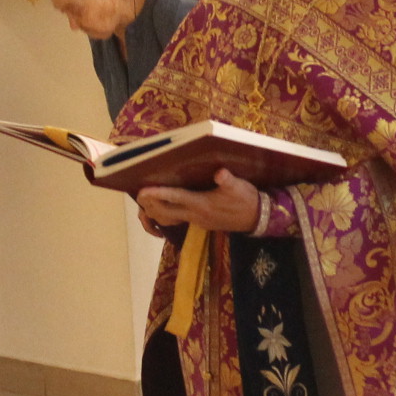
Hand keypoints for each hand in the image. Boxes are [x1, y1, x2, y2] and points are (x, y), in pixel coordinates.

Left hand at [135, 168, 259, 233]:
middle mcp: (196, 215)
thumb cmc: (246, 199)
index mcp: (202, 204)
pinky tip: (162, 209)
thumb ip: (228, 180)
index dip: (159, 194)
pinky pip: (177, 221)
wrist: (257, 218)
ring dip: (156, 212)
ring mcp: (197, 221)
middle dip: (151, 205)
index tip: (143, 191)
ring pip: (169, 220)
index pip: (175, 198)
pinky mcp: (200, 223)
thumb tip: (220, 173)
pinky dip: (165, 216)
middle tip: (139, 195)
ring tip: (145, 202)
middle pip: (166, 213)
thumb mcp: (240, 187)